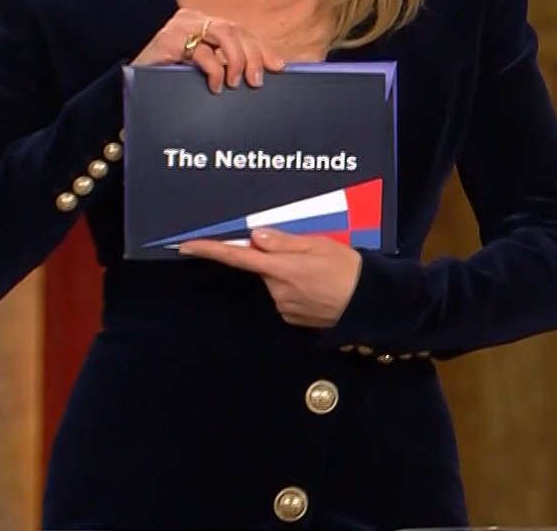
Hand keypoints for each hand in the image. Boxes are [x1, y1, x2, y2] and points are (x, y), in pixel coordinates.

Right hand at [133, 9, 285, 91]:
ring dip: (237, 59)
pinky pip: (201, 51)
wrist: (135, 86)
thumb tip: (264, 73)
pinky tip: (215, 86)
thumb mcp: (206, 69)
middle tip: (256, 81)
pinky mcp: (167, 40)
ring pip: (224, 32)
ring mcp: (180, 27)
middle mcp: (194, 18)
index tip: (279, 67)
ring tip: (235, 82)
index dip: (262, 48)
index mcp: (206, 22)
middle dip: (253, 56)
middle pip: (236, 30)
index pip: (242, 31)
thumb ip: (229, 64)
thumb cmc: (173, 79)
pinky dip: (214, 69)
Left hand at [176, 228, 362, 327]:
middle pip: (264, 268)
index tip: (186, 246)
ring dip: (289, 274)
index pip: (237, 258)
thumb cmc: (348, 269)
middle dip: (277, 259)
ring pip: (276, 282)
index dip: (210, 250)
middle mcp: (277, 290)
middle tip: (308, 253)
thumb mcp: (320, 244)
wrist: (369, 303)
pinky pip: (286, 296)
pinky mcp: (292, 318)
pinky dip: (297, 289)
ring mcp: (283, 306)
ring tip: (319, 272)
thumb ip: (285, 241)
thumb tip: (256, 238)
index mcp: (281, 268)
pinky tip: (318, 287)